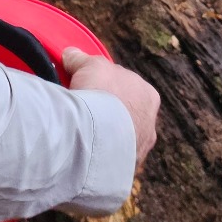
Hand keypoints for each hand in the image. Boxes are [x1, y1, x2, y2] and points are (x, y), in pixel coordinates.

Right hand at [62, 46, 158, 169]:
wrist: (99, 133)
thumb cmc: (101, 94)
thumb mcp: (88, 65)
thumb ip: (80, 58)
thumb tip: (70, 54)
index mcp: (148, 95)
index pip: (125, 87)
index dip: (105, 86)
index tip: (88, 89)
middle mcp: (150, 122)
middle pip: (124, 113)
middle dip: (107, 112)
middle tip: (84, 112)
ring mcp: (140, 147)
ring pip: (119, 137)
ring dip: (104, 135)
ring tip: (83, 134)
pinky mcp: (127, 167)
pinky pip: (112, 157)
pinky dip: (100, 153)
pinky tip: (85, 150)